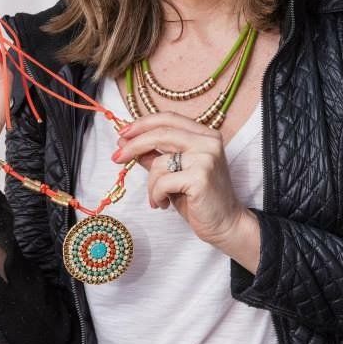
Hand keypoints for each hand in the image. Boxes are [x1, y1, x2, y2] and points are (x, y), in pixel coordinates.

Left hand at [113, 112, 259, 267]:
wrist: (226, 224)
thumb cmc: (199, 199)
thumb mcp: (174, 173)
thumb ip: (154, 156)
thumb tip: (125, 143)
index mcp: (205, 134)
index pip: (168, 119)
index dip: (142, 124)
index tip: (123, 134)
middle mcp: (208, 141)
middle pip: (160, 133)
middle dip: (134, 145)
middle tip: (116, 157)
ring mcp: (206, 158)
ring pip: (159, 162)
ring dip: (150, 184)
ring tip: (157, 198)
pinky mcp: (200, 177)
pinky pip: (162, 182)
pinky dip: (156, 195)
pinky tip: (163, 204)